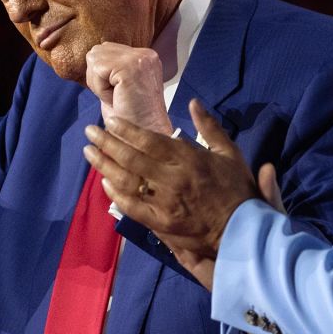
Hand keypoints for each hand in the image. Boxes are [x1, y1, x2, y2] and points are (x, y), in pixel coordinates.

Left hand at [83, 98, 257, 287]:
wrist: (242, 231)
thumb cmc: (237, 190)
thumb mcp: (230, 153)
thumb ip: (210, 127)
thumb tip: (193, 103)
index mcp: (189, 159)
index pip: (150, 141)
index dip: (127, 130)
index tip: (110, 120)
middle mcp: (173, 179)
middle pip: (132, 158)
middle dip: (107, 143)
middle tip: (89, 132)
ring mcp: (164, 203)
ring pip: (127, 181)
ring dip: (105, 165)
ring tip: (89, 153)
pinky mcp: (161, 223)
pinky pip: (132, 207)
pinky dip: (116, 194)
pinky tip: (104, 183)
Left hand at [84, 42, 171, 135]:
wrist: (145, 136)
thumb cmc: (131, 118)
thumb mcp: (120, 85)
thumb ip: (110, 67)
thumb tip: (90, 56)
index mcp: (145, 56)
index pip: (105, 50)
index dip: (102, 75)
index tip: (118, 93)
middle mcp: (145, 54)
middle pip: (96, 52)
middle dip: (98, 77)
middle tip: (116, 96)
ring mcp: (139, 59)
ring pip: (94, 60)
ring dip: (99, 84)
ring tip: (117, 97)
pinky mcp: (129, 68)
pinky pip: (97, 71)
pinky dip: (100, 90)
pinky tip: (116, 99)